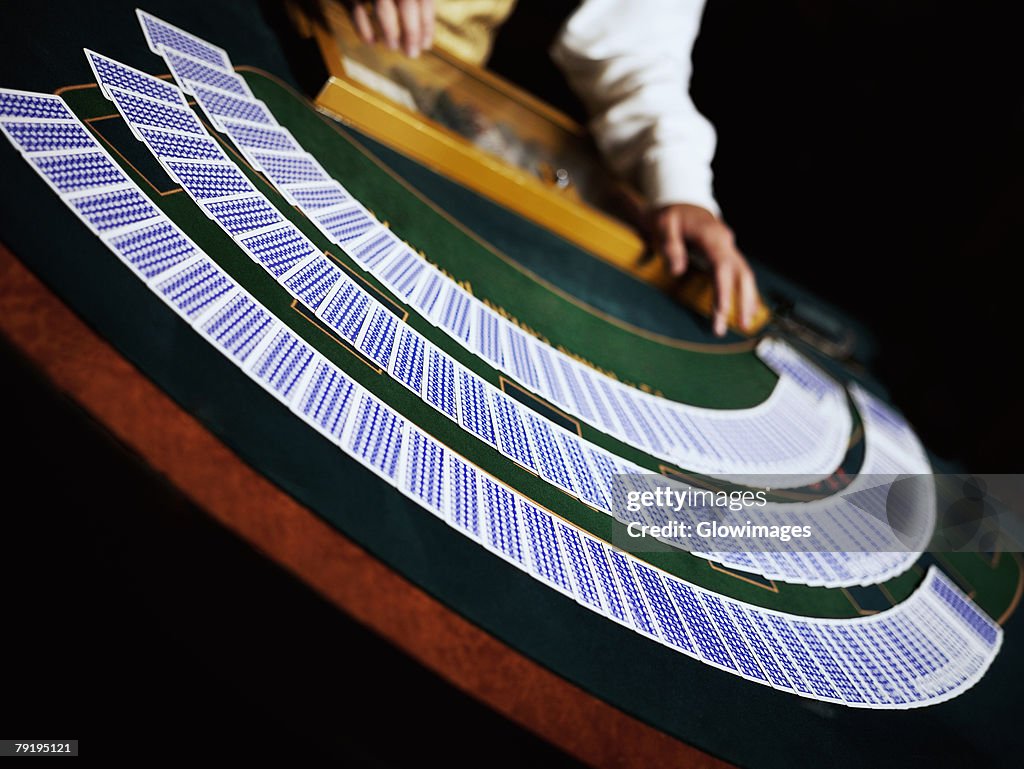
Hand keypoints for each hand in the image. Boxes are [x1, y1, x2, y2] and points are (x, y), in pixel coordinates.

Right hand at [351, 0, 435, 57]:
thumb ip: (414, 6)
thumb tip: (423, 41)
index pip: (423, 1)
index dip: (427, 25)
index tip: (425, 46)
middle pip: (407, 3)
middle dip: (412, 32)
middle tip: (411, 54)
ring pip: (383, 7)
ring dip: (390, 31)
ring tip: (392, 47)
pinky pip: (356, 11)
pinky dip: (364, 29)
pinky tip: (371, 41)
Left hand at [653, 203, 759, 336]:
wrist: (679, 200)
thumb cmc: (669, 215)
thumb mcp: (663, 225)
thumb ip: (670, 247)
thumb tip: (678, 271)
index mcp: (711, 236)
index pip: (722, 268)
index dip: (724, 292)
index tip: (722, 313)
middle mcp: (725, 242)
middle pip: (742, 274)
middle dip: (744, 301)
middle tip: (742, 327)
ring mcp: (728, 248)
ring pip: (746, 275)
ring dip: (748, 300)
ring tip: (746, 325)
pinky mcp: (726, 254)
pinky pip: (740, 274)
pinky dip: (745, 292)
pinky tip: (747, 310)